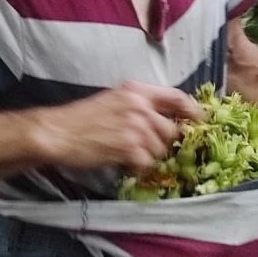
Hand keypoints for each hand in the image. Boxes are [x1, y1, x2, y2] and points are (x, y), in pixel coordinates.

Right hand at [28, 81, 203, 169]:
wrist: (57, 132)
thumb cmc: (81, 118)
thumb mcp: (114, 100)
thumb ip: (140, 105)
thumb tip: (166, 120)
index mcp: (137, 90)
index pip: (177, 97)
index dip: (193, 110)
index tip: (201, 121)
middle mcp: (140, 105)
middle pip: (172, 129)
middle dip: (163, 142)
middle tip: (145, 147)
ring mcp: (136, 126)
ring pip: (161, 148)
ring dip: (148, 155)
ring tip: (127, 153)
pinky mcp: (130, 147)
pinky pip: (147, 162)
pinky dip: (137, 166)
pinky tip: (122, 161)